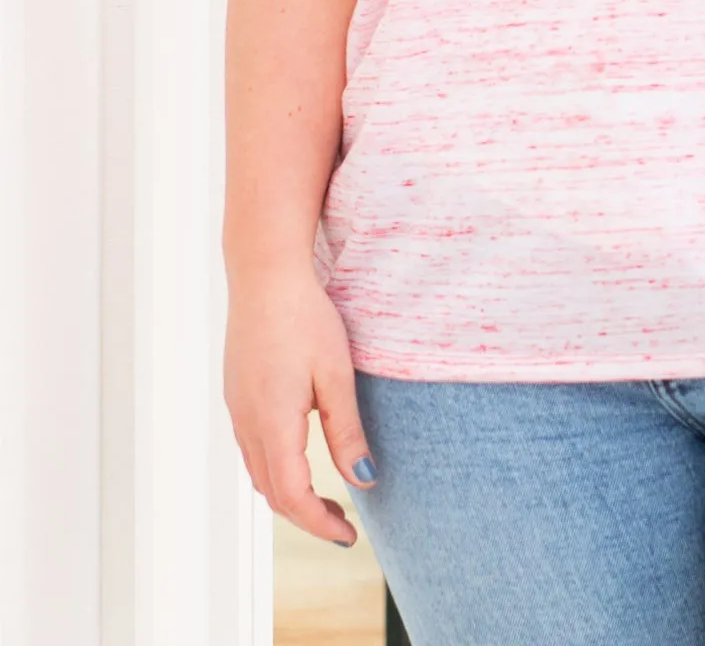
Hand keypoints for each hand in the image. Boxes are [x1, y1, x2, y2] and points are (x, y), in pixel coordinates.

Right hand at [224, 265, 376, 545]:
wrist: (265, 274)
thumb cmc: (305, 318)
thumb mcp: (336, 375)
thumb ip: (347, 432)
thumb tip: (363, 480)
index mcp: (273, 423)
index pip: (293, 497)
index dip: (319, 524)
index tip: (348, 536)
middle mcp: (248, 423)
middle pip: (272, 492)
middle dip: (306, 516)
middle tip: (343, 524)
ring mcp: (237, 409)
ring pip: (259, 472)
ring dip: (289, 494)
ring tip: (325, 497)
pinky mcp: (236, 395)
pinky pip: (252, 449)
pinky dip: (276, 468)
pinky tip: (300, 457)